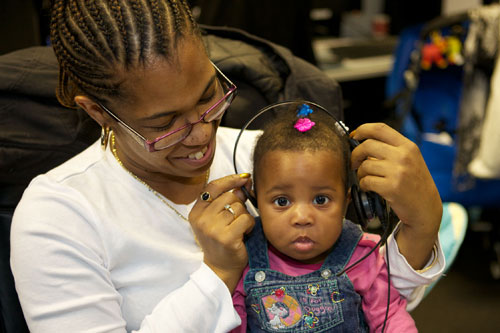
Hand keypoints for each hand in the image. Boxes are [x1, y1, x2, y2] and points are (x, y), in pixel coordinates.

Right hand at [189, 174, 254, 291]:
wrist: (220, 268)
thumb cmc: (221, 241)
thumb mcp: (218, 218)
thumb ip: (228, 199)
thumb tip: (244, 181)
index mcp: (196, 212)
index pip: (212, 186)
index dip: (230, 179)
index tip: (244, 178)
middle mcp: (201, 219)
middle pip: (229, 196)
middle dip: (239, 205)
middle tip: (238, 218)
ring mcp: (212, 228)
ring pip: (238, 207)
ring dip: (244, 216)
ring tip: (240, 228)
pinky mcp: (226, 237)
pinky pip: (246, 219)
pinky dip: (250, 225)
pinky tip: (245, 233)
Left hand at [350, 123, 442, 268]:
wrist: (426, 208)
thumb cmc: (414, 183)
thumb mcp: (410, 160)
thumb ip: (390, 149)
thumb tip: (361, 142)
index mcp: (408, 146)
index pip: (380, 128)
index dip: (362, 129)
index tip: (354, 136)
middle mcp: (403, 156)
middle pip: (367, 145)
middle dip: (355, 154)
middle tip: (354, 163)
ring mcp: (398, 172)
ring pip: (365, 165)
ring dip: (360, 173)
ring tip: (366, 178)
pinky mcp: (391, 188)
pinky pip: (366, 181)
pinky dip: (363, 185)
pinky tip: (369, 188)